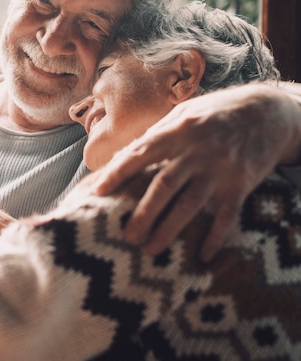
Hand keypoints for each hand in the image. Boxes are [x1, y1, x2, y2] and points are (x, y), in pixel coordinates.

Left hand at [92, 84, 300, 261]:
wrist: (269, 110)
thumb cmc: (215, 113)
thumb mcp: (184, 114)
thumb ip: (155, 135)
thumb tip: (121, 158)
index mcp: (177, 131)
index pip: (140, 153)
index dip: (118, 173)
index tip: (98, 191)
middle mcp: (196, 151)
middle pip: (164, 185)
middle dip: (143, 212)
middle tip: (126, 236)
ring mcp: (220, 168)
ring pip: (190, 204)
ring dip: (170, 229)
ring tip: (151, 250)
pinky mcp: (241, 183)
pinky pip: (227, 215)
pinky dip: (215, 236)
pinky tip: (203, 255)